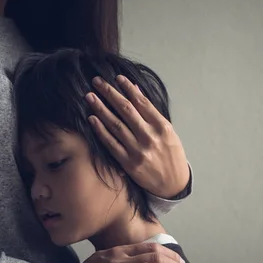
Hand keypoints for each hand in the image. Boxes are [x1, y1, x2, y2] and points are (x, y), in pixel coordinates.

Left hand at [86, 75, 189, 198]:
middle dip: (110, 93)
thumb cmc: (171, 155)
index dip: (127, 88)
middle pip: (126, 110)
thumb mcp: (168, 131)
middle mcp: (150, 137)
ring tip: (90, 97)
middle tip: (97, 81)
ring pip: (115, 125)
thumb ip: (151, 113)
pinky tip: (92, 119)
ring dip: (101, 109)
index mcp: (162, 127)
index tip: (117, 78)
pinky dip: (100, 130)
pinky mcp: (128, 163)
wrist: (173, 184)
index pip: (141, 102)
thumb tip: (136, 91)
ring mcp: (138, 150)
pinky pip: (111, 143)